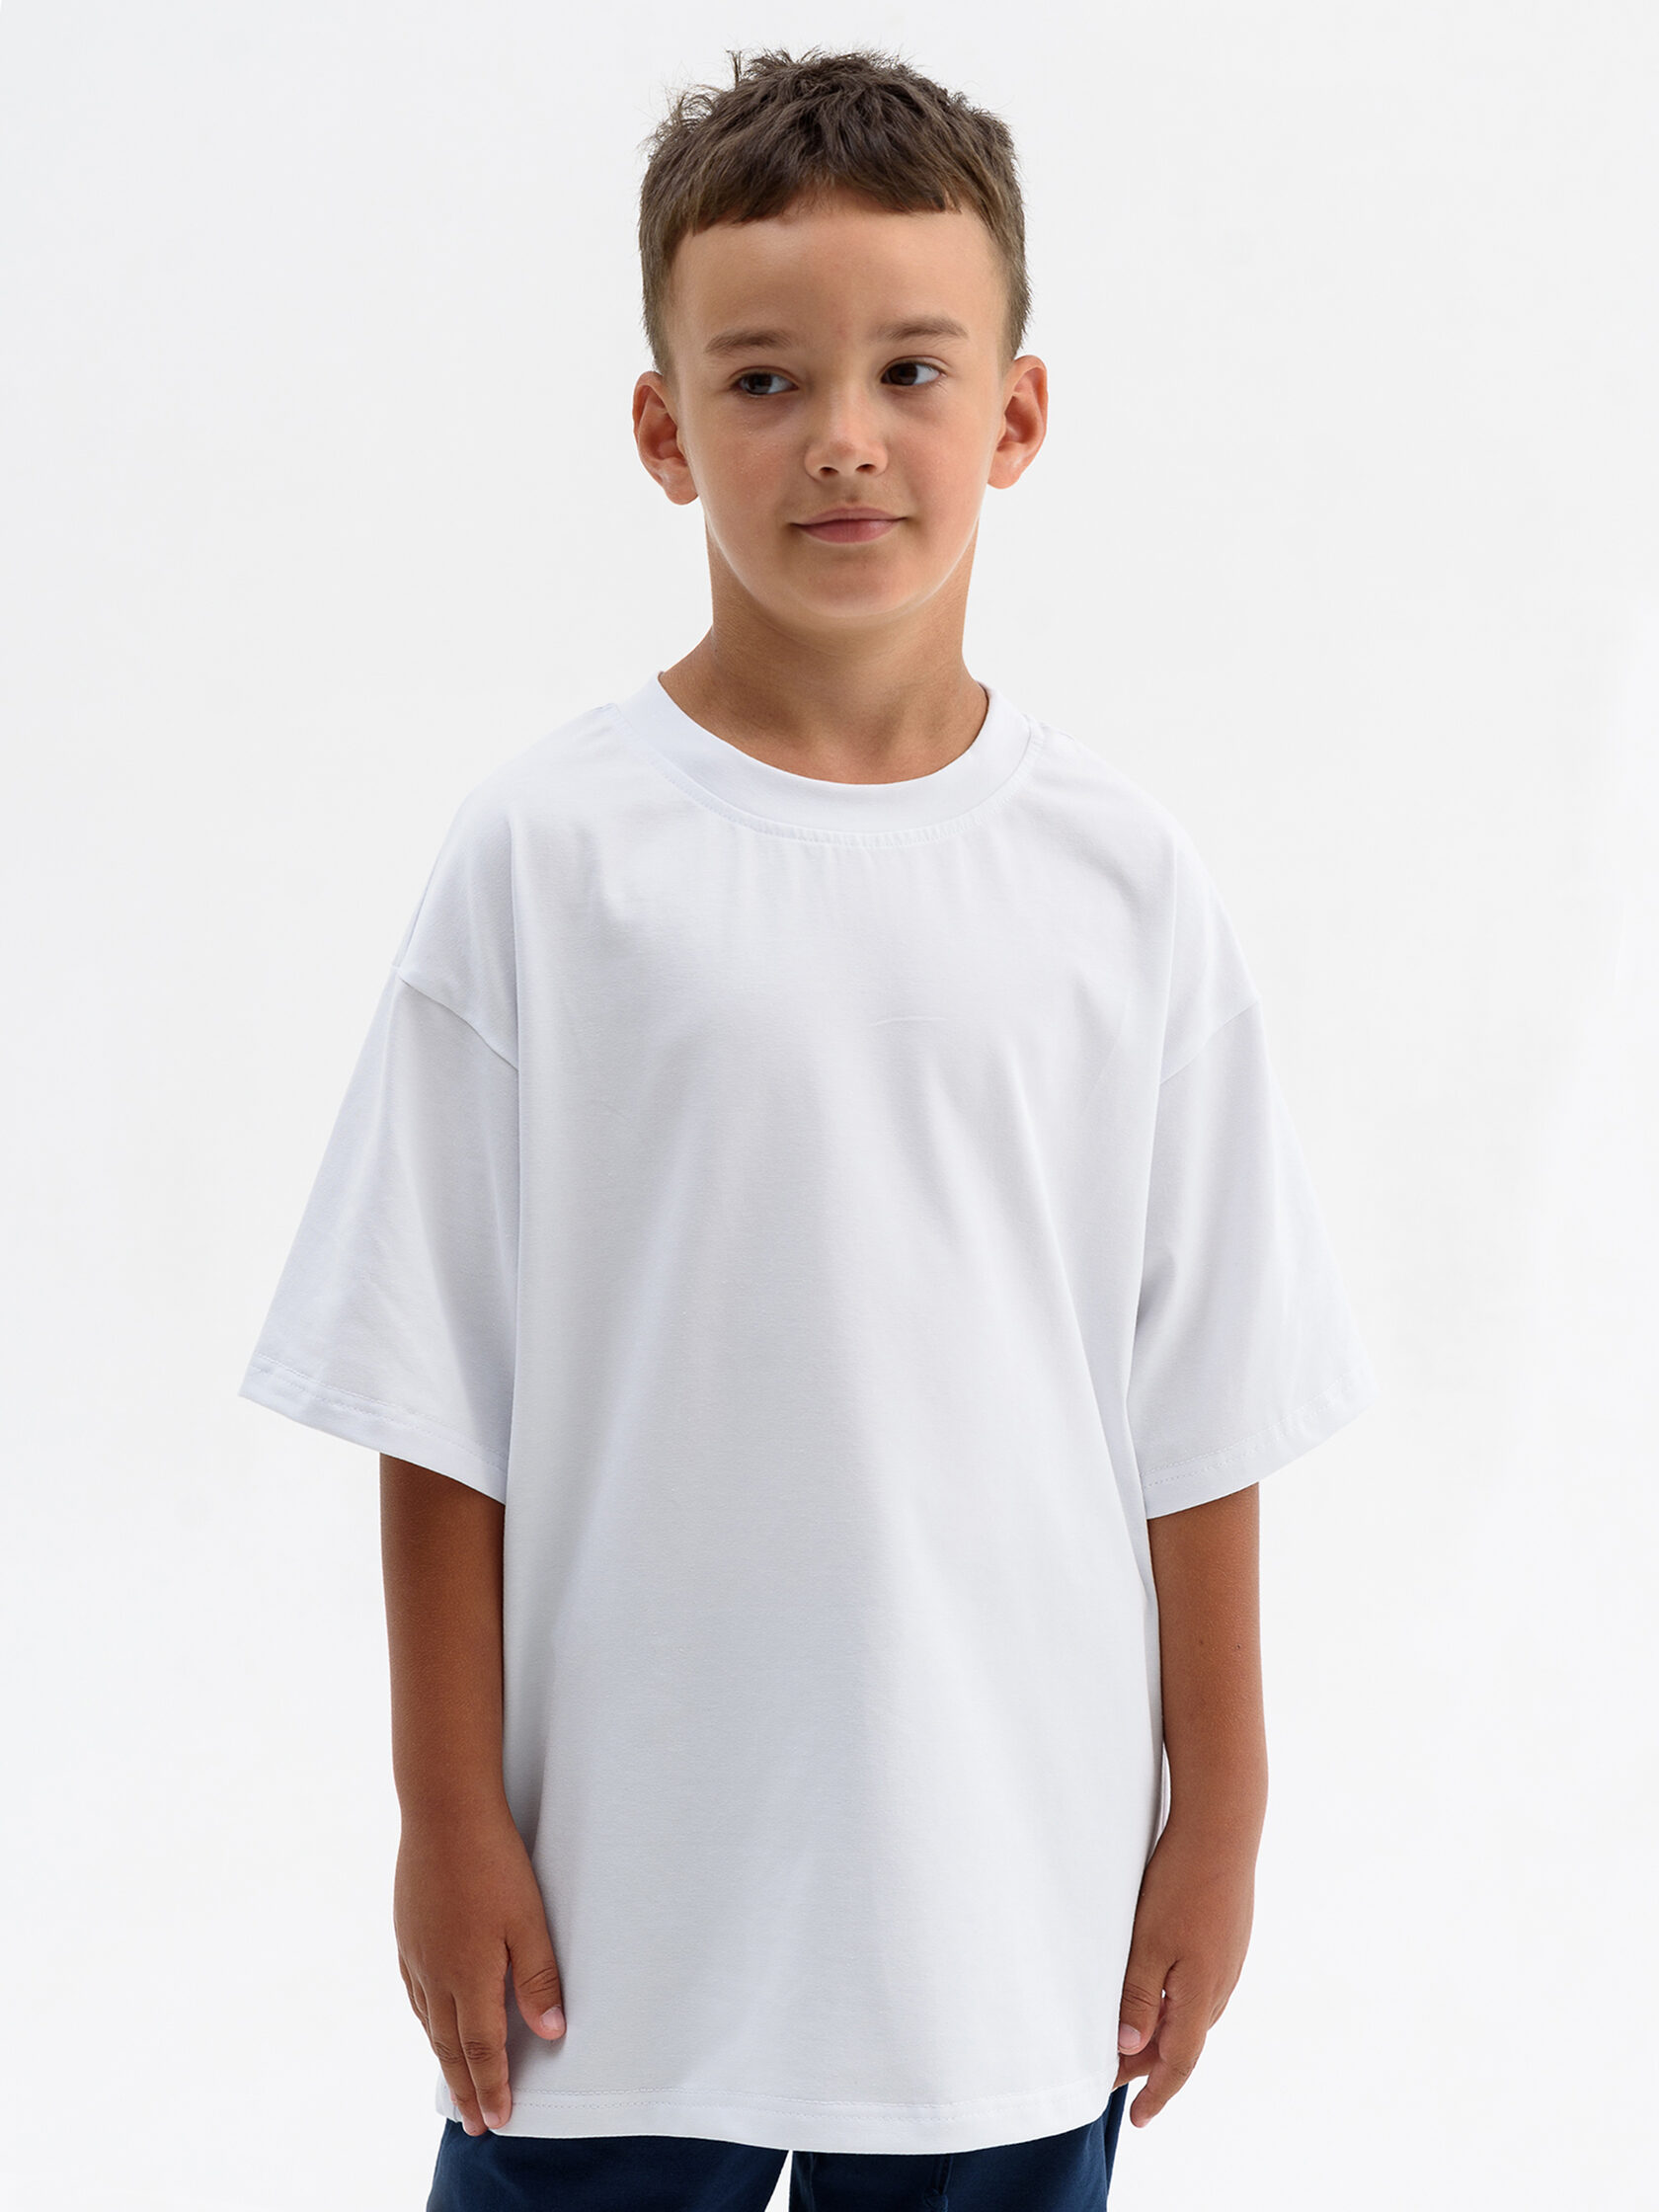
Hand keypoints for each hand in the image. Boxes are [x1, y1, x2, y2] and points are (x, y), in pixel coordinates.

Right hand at [393, 1798, 566, 2135]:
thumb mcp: (528, 1920)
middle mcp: (435, 1974)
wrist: (442, 1811)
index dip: (491, 2087)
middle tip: (473, 2124)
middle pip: (449, 2046)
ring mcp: (415, 1953)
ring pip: (428, 2022)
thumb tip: (550, 2032)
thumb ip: (538, 1978)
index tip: (497, 2121)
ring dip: (443, 2057)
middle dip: (464, 2087)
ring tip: (454, 2082)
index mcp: (468, 1976)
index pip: (481, 2049)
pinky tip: (430, 2020)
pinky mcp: (406, 1932)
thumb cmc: (493, 1862)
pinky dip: (426, 2019)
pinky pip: (414, 1992)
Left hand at [1113, 1813, 1256, 2127]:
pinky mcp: (1228, 1938)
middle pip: (1183, 2042)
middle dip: (1150, 2066)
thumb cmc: (1181, 1884)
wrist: (1223, 1829)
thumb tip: (1131, 2047)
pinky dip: (1176, 2004)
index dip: (1156, 2092)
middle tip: (1115, 2080)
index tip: (1137, 2118)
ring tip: (1130, 2042)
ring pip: (1192, 2014)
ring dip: (1162, 2033)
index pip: (1178, 2062)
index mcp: (1201, 1995)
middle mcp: (1221, 1985)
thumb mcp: (1149, 1943)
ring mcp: (1228, 1960)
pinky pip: (1200, 1988)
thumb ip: (1139, 1997)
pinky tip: (1162, 1994)